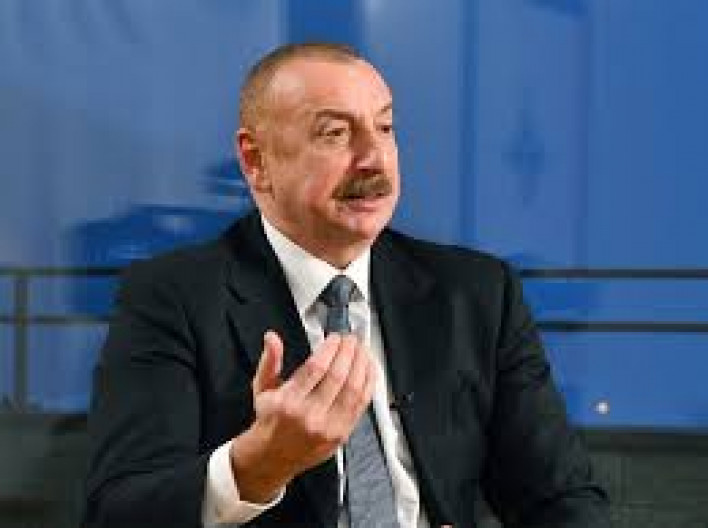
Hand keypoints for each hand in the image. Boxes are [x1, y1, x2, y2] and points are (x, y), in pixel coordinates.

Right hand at [230, 330, 376, 502]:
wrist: (273, 457)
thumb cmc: (270, 420)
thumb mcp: (262, 388)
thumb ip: (270, 360)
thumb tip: (272, 338)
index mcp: (288, 402)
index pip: (316, 369)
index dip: (330, 348)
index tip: (335, 338)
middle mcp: (310, 416)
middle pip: (338, 377)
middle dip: (348, 352)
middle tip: (351, 339)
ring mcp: (329, 427)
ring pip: (354, 390)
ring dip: (362, 365)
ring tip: (362, 350)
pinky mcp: (342, 434)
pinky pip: (362, 404)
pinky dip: (369, 383)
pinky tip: (369, 369)